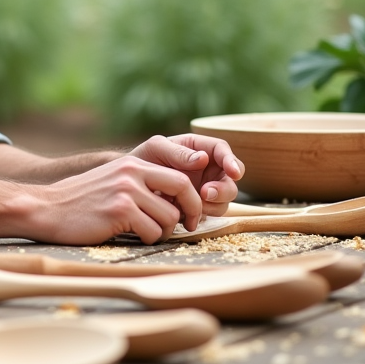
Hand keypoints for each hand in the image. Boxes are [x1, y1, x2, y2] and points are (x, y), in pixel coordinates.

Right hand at [31, 156, 206, 244]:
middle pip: (183, 189)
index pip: (178, 176)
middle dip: (191, 212)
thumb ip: (140, 183)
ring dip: (162, 232)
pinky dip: (147, 239)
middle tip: (188, 227)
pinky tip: (131, 237)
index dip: (191, 197)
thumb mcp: (112, 180)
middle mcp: (132, 173)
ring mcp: (125, 191)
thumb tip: (174, 200)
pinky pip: (151, 231)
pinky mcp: (119, 211)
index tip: (190, 214)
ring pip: (169, 217)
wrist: (46, 208)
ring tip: (146, 234)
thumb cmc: (80, 201)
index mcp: (132, 163)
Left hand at [129, 134, 243, 221]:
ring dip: (214, 204)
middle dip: (224, 188)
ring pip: (224, 200)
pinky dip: (202, 215)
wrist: (131, 183)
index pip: (222, 150)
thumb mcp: (157, 148)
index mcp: (199, 148)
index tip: (233, 173)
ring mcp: (205, 188)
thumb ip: (178, 152)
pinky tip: (186, 215)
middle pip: (230, 179)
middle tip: (206, 193)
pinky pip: (209, 213)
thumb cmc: (144, 158)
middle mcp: (207, 169)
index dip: (231, 161)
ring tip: (193, 206)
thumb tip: (203, 159)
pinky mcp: (198, 206)